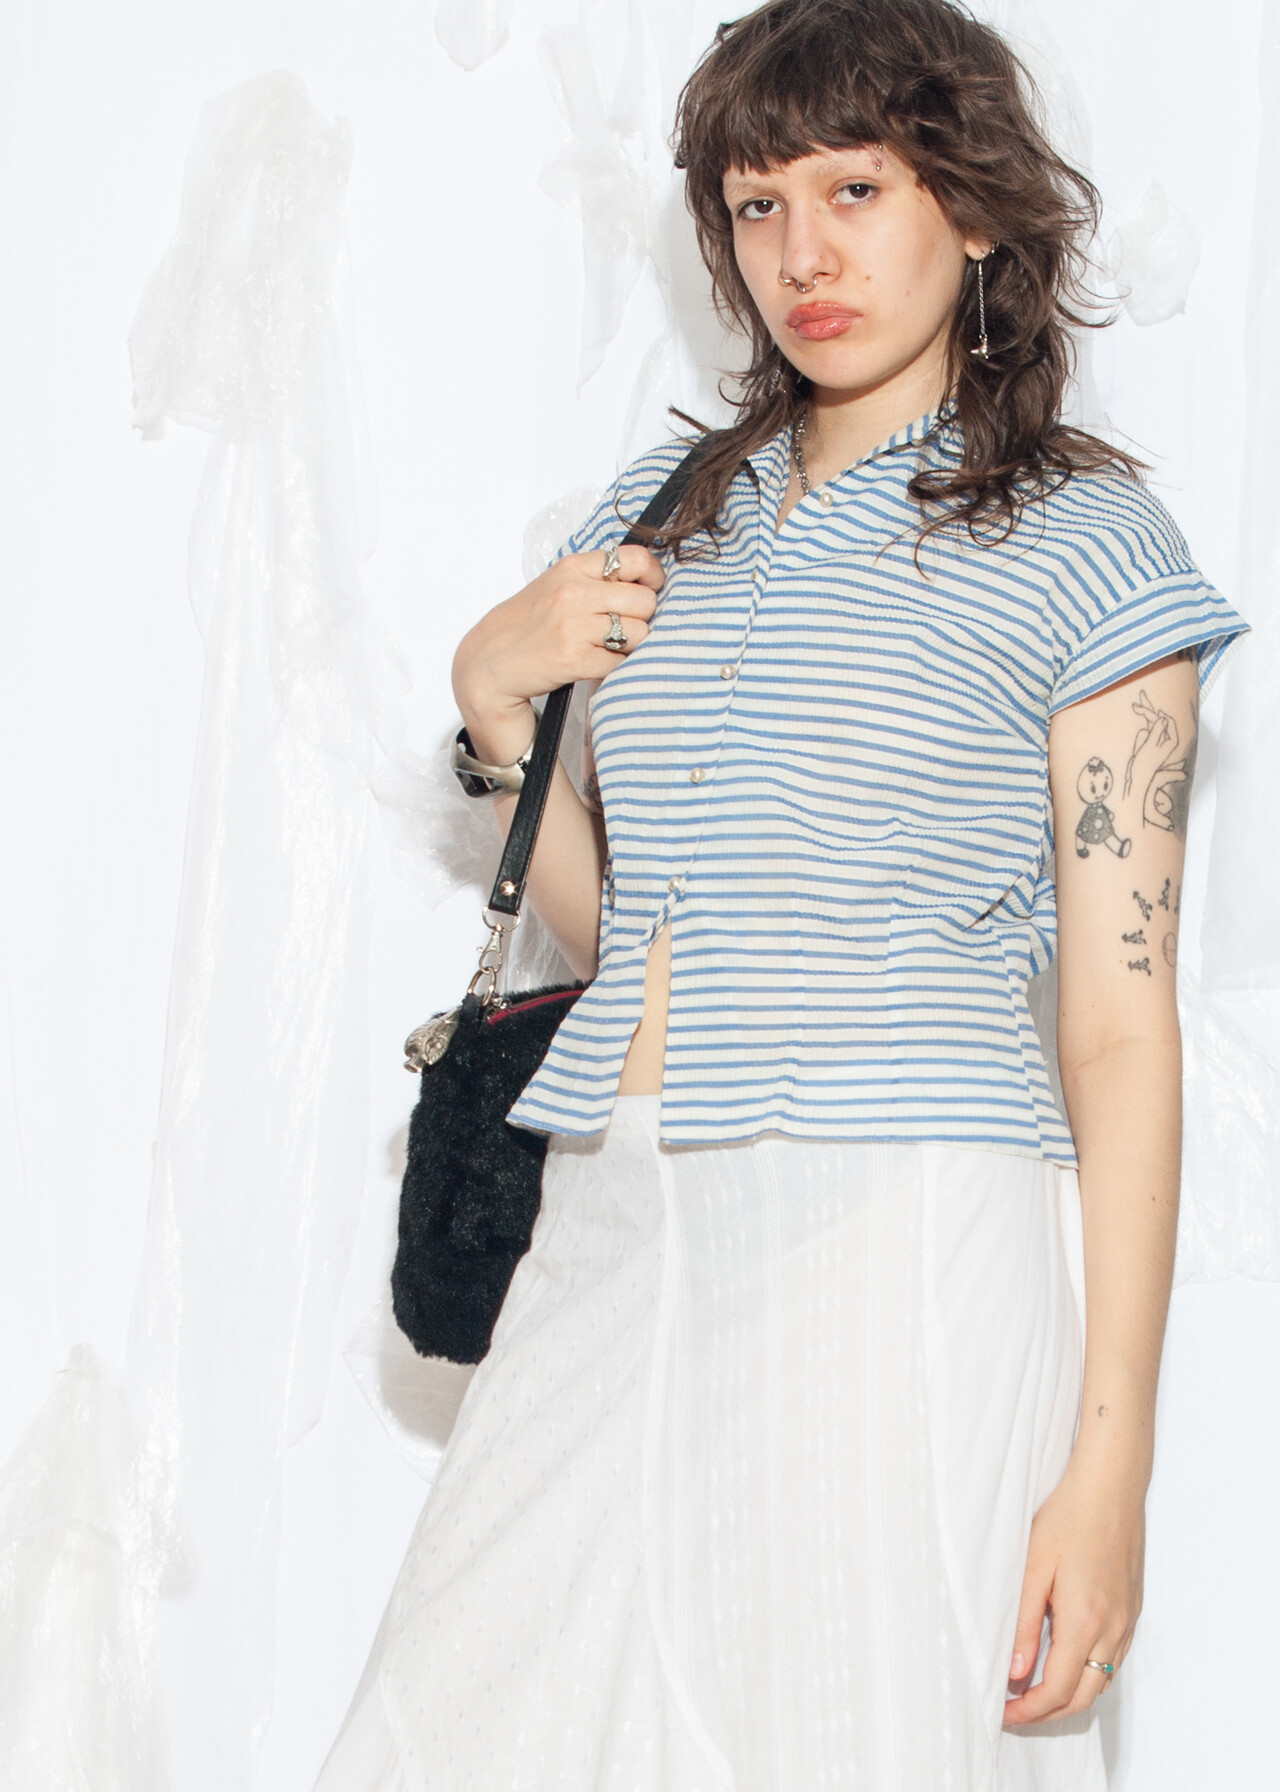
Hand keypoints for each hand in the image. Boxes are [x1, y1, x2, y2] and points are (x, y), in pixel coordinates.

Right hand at [451, 544, 664, 747]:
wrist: (488, 663)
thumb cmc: (526, 626)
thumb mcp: (556, 586)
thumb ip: (594, 579)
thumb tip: (645, 582)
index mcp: (572, 567)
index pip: (636, 559)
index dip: (651, 577)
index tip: (647, 590)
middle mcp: (573, 592)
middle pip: (645, 600)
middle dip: (642, 619)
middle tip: (623, 629)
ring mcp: (573, 625)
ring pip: (639, 633)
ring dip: (631, 646)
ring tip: (608, 649)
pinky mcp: (574, 658)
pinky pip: (621, 662)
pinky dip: (616, 667)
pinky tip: (597, 665)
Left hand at [1002, 1461, 1144, 1726]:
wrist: (1111, 1485)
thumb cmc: (1068, 1516)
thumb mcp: (1033, 1566)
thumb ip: (1024, 1623)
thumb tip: (1015, 1673)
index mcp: (1085, 1620)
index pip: (1057, 1690)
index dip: (1029, 1711)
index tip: (1003, 1714)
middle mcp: (1113, 1629)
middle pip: (1082, 1696)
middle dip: (1047, 1712)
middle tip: (1014, 1710)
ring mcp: (1127, 1620)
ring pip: (1100, 1680)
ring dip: (1068, 1694)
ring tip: (1032, 1688)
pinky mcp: (1133, 1609)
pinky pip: (1112, 1658)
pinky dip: (1087, 1672)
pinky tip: (1063, 1659)